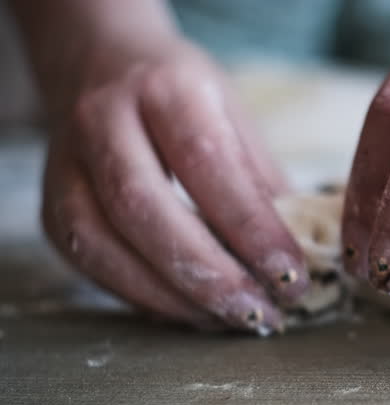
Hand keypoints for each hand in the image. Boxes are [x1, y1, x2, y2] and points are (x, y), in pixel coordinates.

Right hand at [41, 38, 308, 333]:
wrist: (98, 62)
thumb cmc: (182, 94)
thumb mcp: (233, 114)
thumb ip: (261, 179)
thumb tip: (302, 250)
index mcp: (165, 89)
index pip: (208, 165)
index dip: (252, 229)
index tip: (291, 275)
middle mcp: (104, 120)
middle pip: (147, 210)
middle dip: (211, 276)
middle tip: (262, 313)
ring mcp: (66, 164)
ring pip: (105, 245)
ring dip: (174, 299)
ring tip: (231, 321)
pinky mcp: (51, 205)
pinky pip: (90, 264)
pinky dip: (144, 297)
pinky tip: (190, 312)